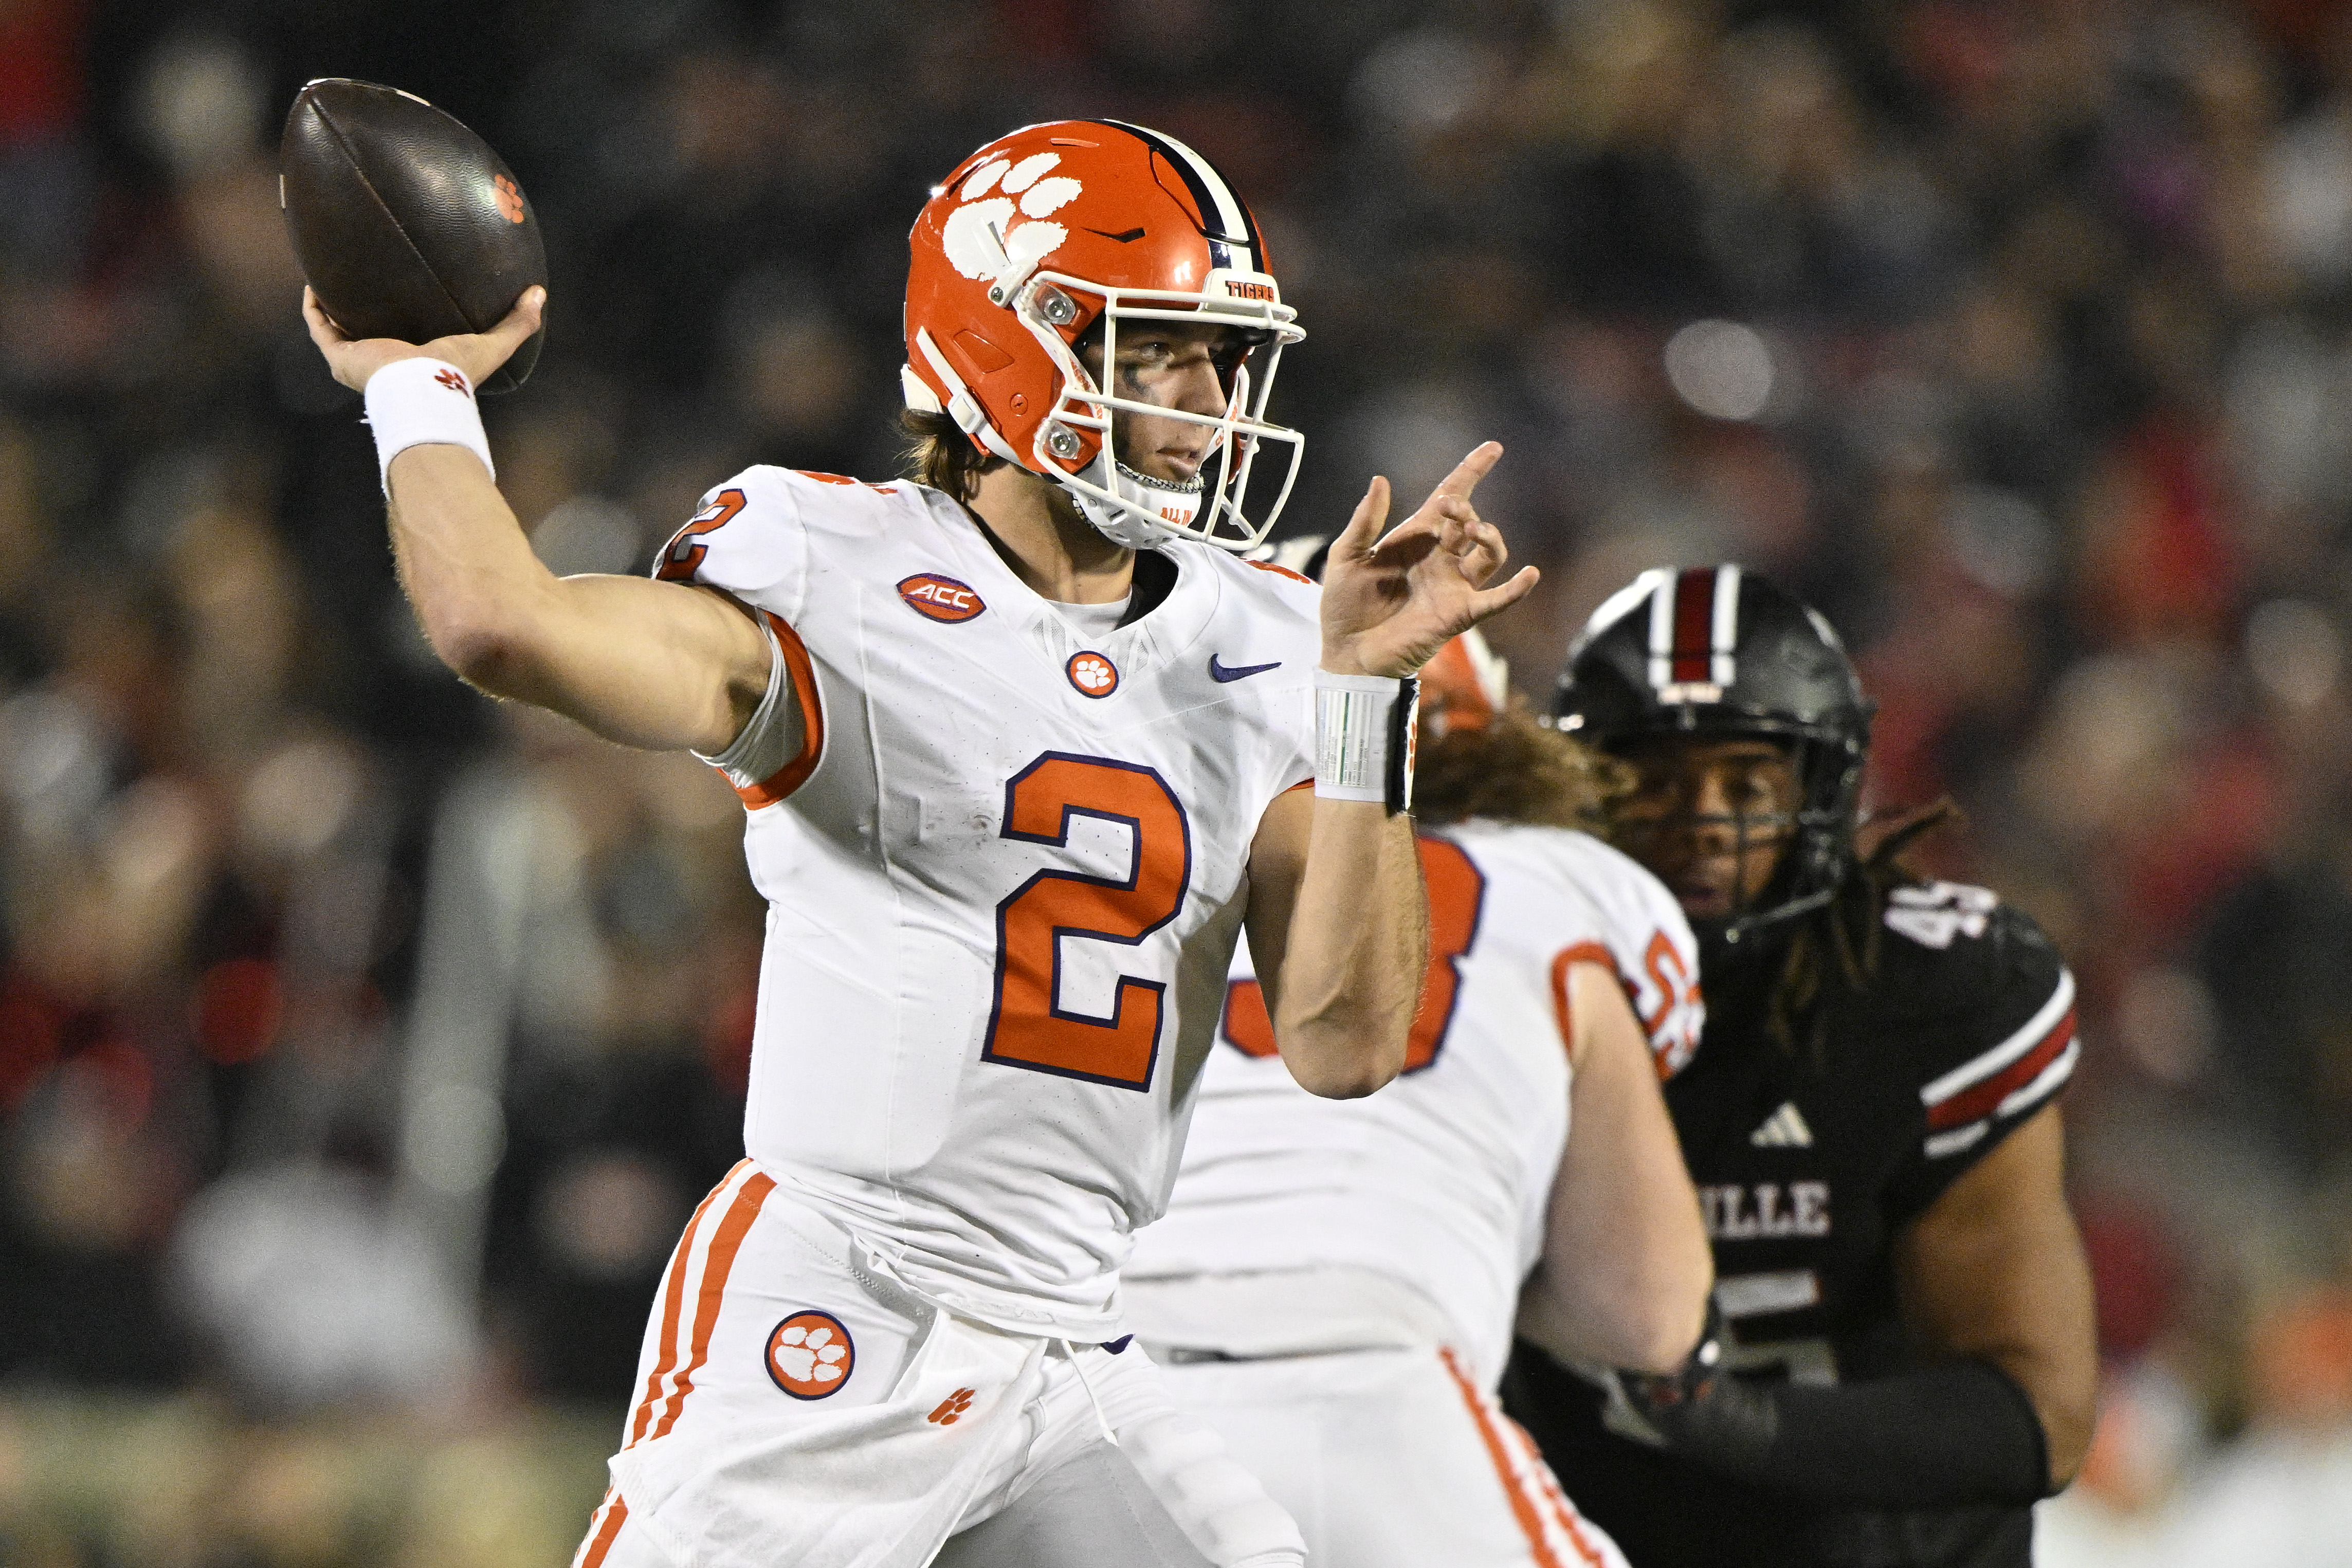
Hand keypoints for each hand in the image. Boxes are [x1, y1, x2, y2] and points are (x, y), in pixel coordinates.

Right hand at [303, 285, 544, 392]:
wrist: (423, 389)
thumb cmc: (456, 373)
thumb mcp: (492, 344)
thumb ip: (518, 323)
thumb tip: (540, 293)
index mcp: (415, 361)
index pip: (406, 337)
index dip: (404, 315)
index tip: (404, 289)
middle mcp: (384, 362)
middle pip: (369, 332)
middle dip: (363, 309)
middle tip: (363, 276)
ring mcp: (358, 359)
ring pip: (338, 330)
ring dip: (332, 305)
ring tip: (330, 275)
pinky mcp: (340, 356)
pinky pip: (319, 326)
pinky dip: (314, 307)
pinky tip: (313, 282)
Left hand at [1316, 442, 1538, 678]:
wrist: (1346, 652)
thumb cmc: (1344, 606)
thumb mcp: (1346, 556)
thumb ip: (1364, 520)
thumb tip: (1381, 480)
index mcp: (1415, 539)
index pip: (1449, 496)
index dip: (1471, 472)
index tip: (1493, 448)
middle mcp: (1440, 559)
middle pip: (1468, 523)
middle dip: (1463, 510)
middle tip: (1449, 508)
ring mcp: (1452, 586)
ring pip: (1489, 555)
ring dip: (1488, 537)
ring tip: (1473, 530)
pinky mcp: (1457, 614)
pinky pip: (1494, 601)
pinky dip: (1514, 590)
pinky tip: (1529, 574)